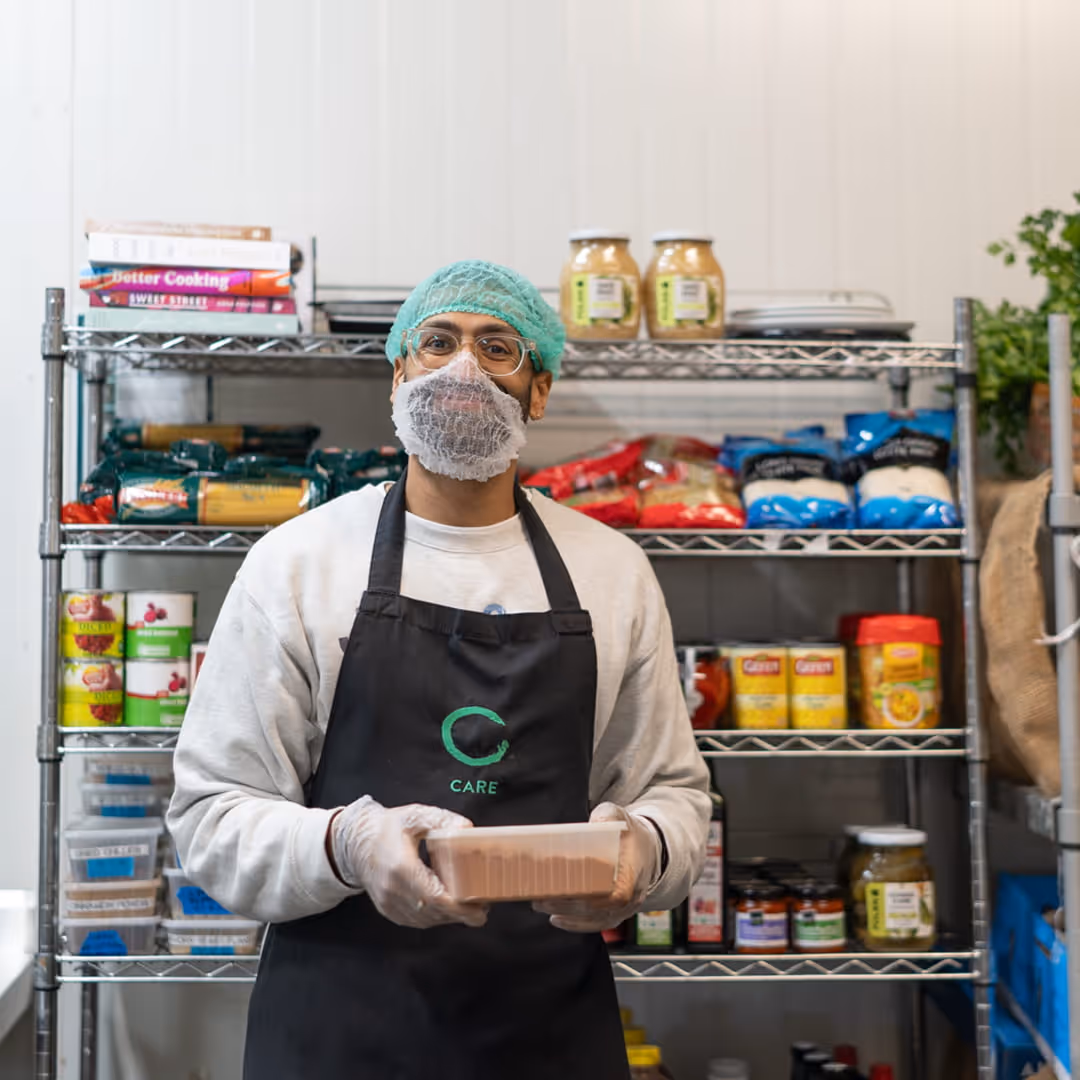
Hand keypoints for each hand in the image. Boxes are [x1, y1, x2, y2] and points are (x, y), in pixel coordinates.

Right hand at [330, 796, 487, 929]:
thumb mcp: (414, 816)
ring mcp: (389, 904)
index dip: (459, 907)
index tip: (480, 908)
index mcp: (400, 867)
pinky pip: (416, 920)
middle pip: (434, 912)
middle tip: (482, 906)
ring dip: (449, 916)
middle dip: (460, 913)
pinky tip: (446, 907)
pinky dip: (434, 916)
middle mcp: (393, 891)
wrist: (355, 842)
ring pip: (426, 919)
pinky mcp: (388, 910)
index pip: (435, 897)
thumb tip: (466, 829)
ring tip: (468, 906)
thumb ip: (442, 820)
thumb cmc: (386, 828)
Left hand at [533, 803, 660, 932]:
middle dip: (566, 905)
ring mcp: (627, 908)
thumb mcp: (618, 816)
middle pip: (598, 909)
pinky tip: (557, 919)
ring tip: (542, 906)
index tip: (563, 890)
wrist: (648, 849)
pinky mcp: (619, 913)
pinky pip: (598, 924)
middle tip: (539, 897)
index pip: (615, 894)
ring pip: (596, 920)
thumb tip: (593, 825)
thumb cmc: (629, 833)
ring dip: (568, 916)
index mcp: (633, 871)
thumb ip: (607, 816)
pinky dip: (577, 924)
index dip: (589, 896)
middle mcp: (633, 895)